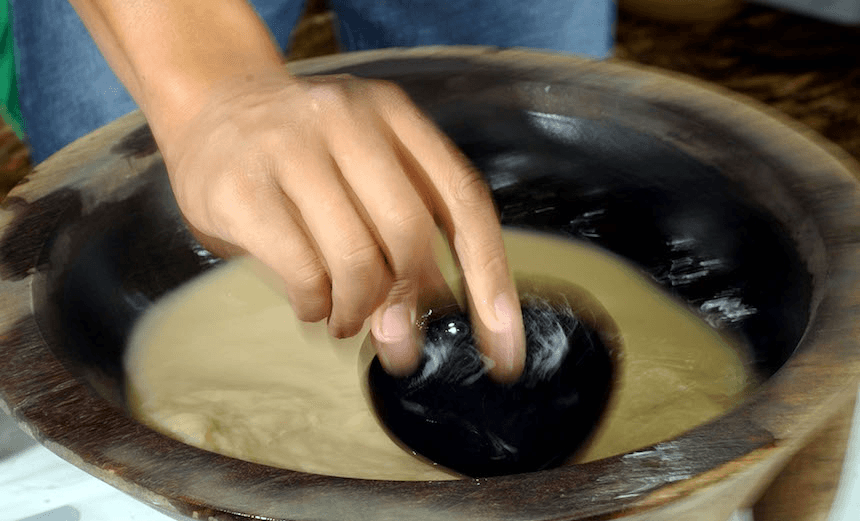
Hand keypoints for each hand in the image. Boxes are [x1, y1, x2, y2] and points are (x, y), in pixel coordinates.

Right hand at [157, 69, 525, 379]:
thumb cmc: (300, 149)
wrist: (212, 101)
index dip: (490, 278)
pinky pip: (302, 271)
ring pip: (356, 258)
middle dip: (408, 299)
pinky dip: (316, 305)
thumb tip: (426, 316)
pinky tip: (312, 304)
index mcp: (394, 115)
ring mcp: (291, 148)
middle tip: (397, 335)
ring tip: (347, 319)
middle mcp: (348, 120)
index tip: (501, 342)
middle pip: (410, 233)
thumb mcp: (363, 164)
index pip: (463, 200)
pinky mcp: (242, 187)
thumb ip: (400, 228)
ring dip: (358, 309)